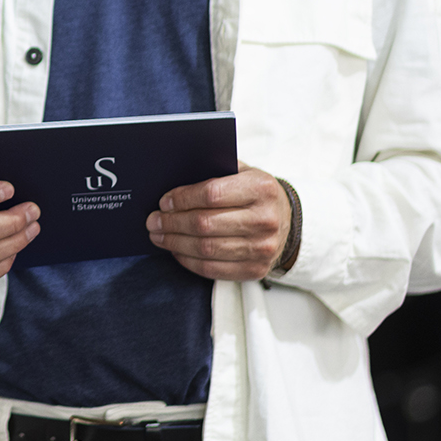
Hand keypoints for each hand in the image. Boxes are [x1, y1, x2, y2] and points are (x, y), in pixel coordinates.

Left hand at [145, 163, 290, 280]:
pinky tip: (176, 251)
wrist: (288, 221)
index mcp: (260, 189)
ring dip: (175, 243)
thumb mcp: (242, 172)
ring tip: (159, 235)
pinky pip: (212, 269)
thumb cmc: (255, 193)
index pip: (211, 194)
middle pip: (204, 224)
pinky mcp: (256, 269)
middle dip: (171, 223)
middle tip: (153, 221)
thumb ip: (214, 171)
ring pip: (206, 249)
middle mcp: (265, 220)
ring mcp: (263, 248)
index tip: (163, 202)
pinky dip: (188, 261)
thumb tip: (173, 176)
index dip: (182, 199)